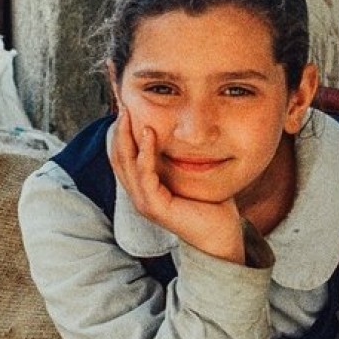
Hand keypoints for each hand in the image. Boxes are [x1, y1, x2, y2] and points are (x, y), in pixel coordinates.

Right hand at [109, 103, 246, 263]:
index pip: (123, 156)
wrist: (221, 234)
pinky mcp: (155, 206)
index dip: (121, 132)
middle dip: (118, 129)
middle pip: (117, 157)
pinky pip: (144, 174)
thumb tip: (183, 131)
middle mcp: (138, 195)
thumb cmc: (211, 206)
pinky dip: (144, 151)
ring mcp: (144, 202)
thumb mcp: (191, 174)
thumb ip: (180, 158)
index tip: (126, 106)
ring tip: (130, 113)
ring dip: (126, 136)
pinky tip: (149, 132)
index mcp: (143, 188)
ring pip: (126, 164)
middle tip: (123, 103)